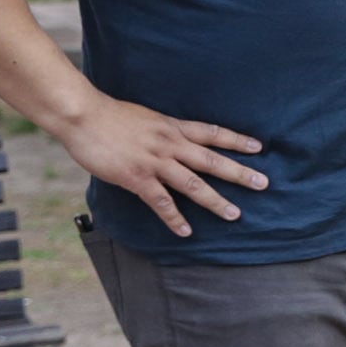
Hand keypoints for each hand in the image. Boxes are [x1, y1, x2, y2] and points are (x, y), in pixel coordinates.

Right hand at [59, 95, 267, 237]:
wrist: (82, 115)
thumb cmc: (110, 115)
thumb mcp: (147, 117)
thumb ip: (164, 130)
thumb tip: (175, 138)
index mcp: (173, 127)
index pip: (212, 133)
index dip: (236, 140)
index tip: (259, 148)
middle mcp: (170, 144)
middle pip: (212, 160)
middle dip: (239, 173)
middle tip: (263, 184)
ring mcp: (155, 162)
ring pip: (193, 184)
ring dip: (215, 201)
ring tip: (235, 214)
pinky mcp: (136, 178)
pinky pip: (161, 202)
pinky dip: (175, 218)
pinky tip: (186, 231)